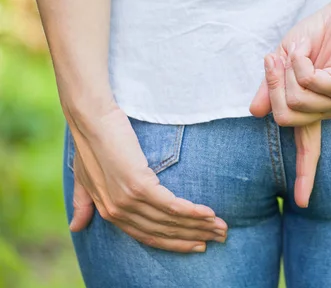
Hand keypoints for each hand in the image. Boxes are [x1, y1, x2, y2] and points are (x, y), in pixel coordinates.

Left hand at [65, 101, 227, 252]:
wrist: (91, 119)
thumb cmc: (90, 143)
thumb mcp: (84, 178)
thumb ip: (83, 203)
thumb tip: (76, 228)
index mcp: (109, 213)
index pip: (148, 237)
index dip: (175, 243)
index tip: (198, 244)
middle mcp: (118, 211)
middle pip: (163, 232)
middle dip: (194, 237)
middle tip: (220, 236)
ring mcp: (127, 200)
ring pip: (170, 221)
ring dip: (200, 225)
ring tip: (221, 226)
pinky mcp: (138, 185)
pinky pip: (171, 205)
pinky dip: (192, 212)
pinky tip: (208, 213)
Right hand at [250, 0, 330, 207]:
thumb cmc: (313, 38)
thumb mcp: (281, 64)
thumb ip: (269, 89)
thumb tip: (253, 112)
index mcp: (310, 111)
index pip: (307, 150)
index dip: (304, 176)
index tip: (302, 203)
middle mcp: (323, 112)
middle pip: (283, 118)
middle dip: (272, 86)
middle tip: (278, 61)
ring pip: (294, 102)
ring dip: (288, 70)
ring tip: (299, 54)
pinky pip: (308, 83)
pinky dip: (300, 63)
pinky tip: (308, 53)